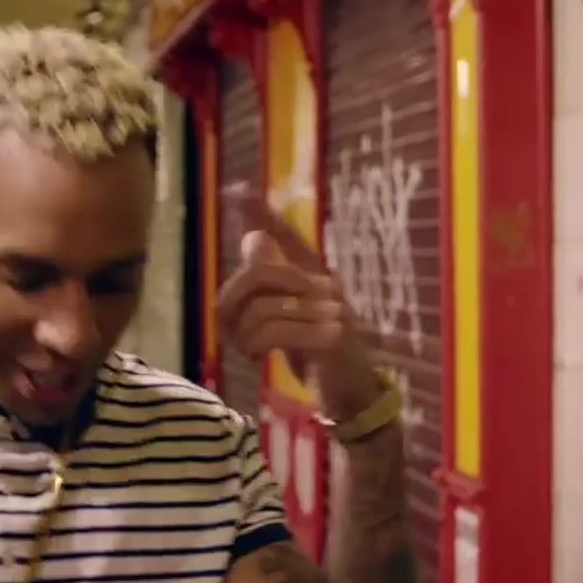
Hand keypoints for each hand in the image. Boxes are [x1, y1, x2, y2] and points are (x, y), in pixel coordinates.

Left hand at [216, 185, 380, 419]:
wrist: (353, 393)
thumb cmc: (319, 353)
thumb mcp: (291, 314)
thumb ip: (274, 282)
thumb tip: (253, 238)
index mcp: (314, 275)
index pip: (287, 235)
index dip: (262, 213)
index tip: (236, 189)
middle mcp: (324, 285)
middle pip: (258, 275)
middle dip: (231, 303)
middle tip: (229, 329)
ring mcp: (330, 310)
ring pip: (261, 308)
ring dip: (243, 335)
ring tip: (249, 349)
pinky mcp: (329, 338)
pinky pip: (275, 331)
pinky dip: (256, 345)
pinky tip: (258, 356)